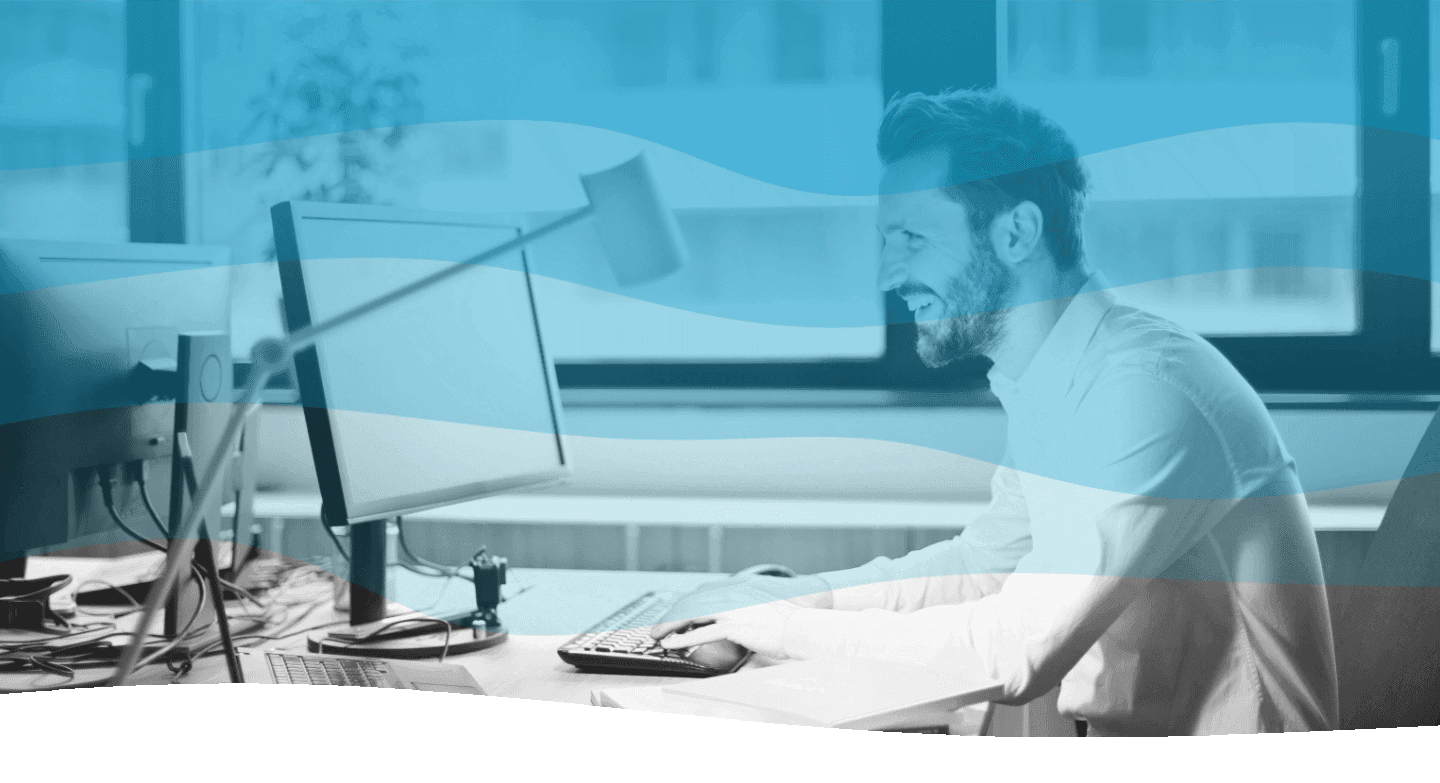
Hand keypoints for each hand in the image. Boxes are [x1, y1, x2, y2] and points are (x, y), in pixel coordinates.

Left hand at [651, 574, 831, 636]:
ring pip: (692, 613)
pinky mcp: (736, 625)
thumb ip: (744, 608)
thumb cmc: (788, 622)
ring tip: (657, 635)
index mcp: (739, 587)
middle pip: (693, 601)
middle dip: (673, 614)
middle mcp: (733, 594)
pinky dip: (684, 638)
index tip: (674, 613)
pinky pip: (703, 632)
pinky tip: (672, 644)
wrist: (803, 626)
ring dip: (671, 624)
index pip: (703, 593)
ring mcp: (734, 609)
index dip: (685, 604)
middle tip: (658, 627)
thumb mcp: (763, 607)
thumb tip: (730, 620)